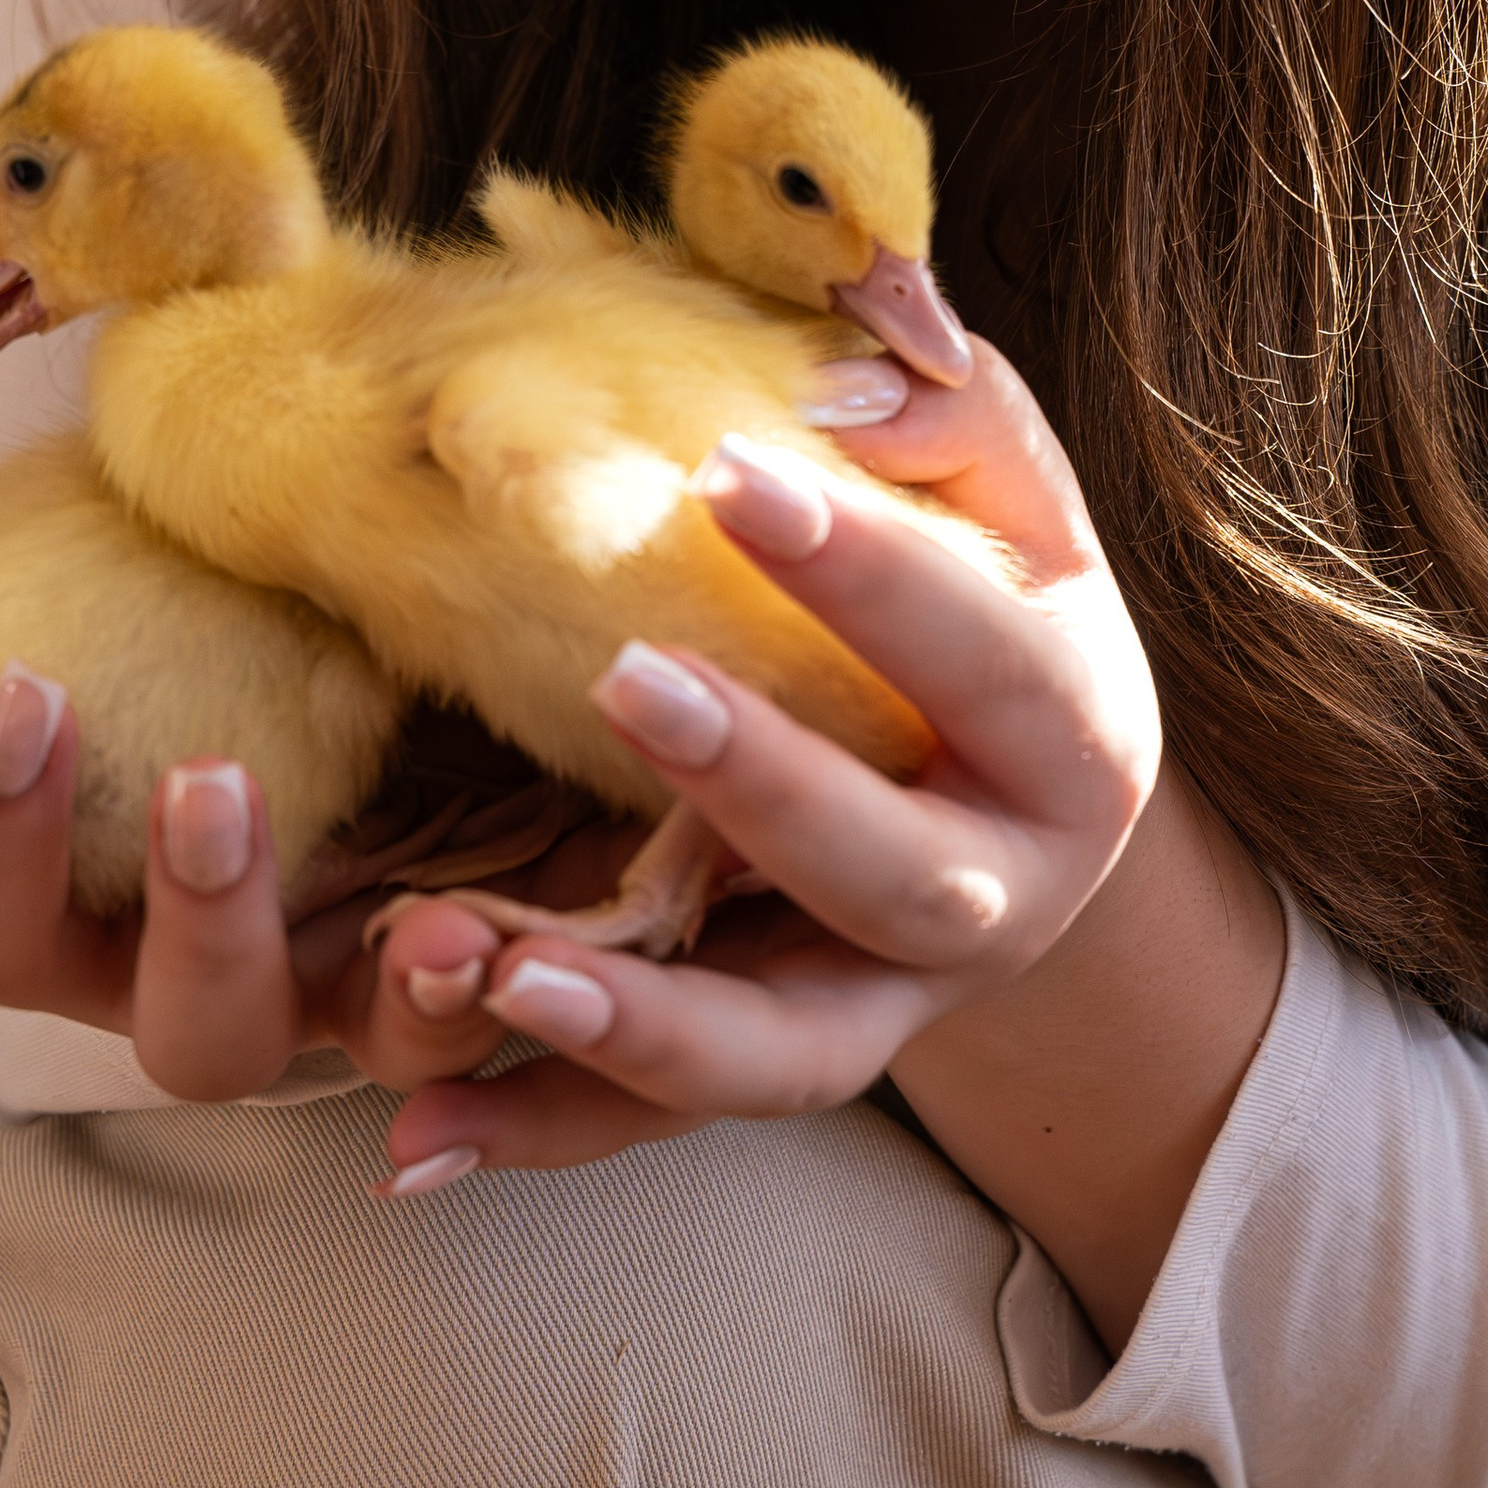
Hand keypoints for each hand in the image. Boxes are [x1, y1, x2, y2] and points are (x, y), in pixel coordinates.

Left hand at [378, 342, 1167, 1188]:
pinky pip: (656, 1128)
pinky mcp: (785, 1066)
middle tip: (624, 678)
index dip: (865, 568)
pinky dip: (538, 1136)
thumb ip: (942, 404)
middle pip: (894, 871)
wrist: (1034, 806)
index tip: (727, 471)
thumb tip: (846, 350)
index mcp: (1074, 736)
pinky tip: (413, 1137)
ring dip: (642, 1021)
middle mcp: (1002, 897)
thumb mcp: (1008, 494)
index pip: (981, 651)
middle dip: (764, 782)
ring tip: (501, 966)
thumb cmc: (997, 604)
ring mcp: (893, 1006)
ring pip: (781, 1051)